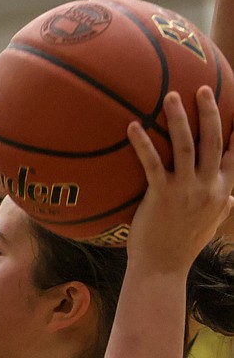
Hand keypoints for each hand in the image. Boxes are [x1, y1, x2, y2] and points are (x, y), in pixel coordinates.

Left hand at [127, 87, 233, 272]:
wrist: (163, 269)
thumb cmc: (182, 247)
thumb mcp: (210, 226)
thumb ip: (222, 207)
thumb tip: (232, 197)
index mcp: (221, 191)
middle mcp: (208, 187)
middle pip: (215, 141)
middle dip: (210, 112)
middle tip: (203, 88)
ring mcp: (186, 190)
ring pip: (187, 146)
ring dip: (180, 119)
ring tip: (171, 96)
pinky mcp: (162, 196)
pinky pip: (152, 163)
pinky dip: (143, 143)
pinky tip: (133, 126)